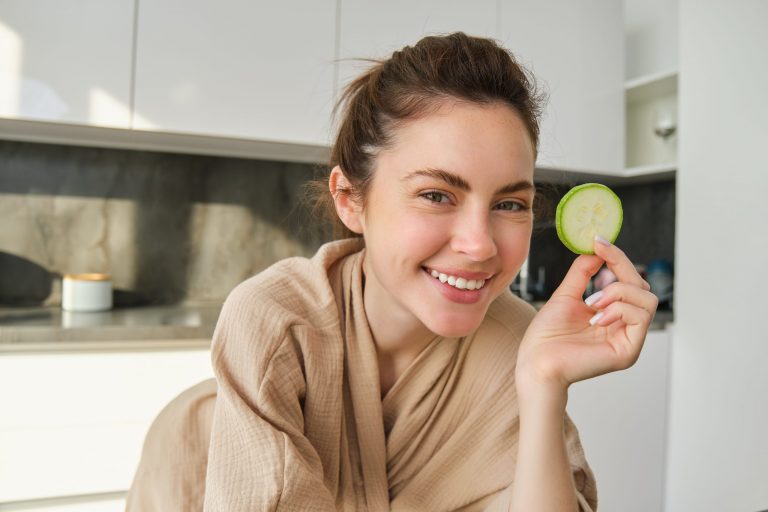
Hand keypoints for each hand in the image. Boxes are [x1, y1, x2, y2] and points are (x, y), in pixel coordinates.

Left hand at [516, 236, 658, 393]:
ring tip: (592, 303)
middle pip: (642, 286)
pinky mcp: (628, 351)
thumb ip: (583, 272)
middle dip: (621, 269)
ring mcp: (629, 339)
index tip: (599, 241)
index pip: (628, 280)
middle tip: (598, 266)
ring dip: (619, 292)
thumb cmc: (546, 335)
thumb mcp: (566, 295)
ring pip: (647, 299)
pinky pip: (641, 317)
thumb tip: (598, 248)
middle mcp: (624, 327)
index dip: (617, 258)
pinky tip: (596, 318)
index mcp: (612, 315)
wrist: (535, 361)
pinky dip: (619, 309)